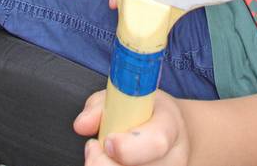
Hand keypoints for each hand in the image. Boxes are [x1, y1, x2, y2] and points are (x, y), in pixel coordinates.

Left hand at [74, 90, 190, 165]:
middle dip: (103, 164)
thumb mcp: (126, 97)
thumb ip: (100, 108)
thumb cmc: (148, 114)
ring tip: (101, 155)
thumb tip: (82, 125)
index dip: (127, 147)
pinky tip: (108, 164)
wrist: (174, 134)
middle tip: (94, 148)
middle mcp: (173, 159)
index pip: (155, 143)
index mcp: (170, 127)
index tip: (107, 141)